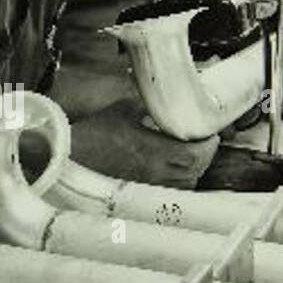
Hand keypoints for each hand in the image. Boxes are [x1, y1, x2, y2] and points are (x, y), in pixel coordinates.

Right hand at [69, 98, 219, 188]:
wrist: (70, 156)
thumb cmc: (92, 133)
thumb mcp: (123, 109)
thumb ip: (148, 104)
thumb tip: (167, 94)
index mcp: (151, 150)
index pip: (194, 154)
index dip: (208, 145)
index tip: (211, 133)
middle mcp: (152, 171)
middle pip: (194, 171)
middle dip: (205, 156)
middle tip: (206, 141)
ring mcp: (146, 183)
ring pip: (184, 183)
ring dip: (194, 169)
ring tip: (193, 154)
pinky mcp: (139, 189)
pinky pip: (170, 189)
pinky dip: (179, 180)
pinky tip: (174, 168)